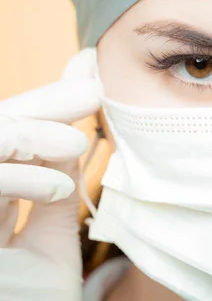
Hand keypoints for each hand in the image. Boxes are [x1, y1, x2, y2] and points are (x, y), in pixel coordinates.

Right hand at [0, 48, 100, 300]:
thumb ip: (55, 190)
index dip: (45, 107)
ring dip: (27, 133)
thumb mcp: (50, 241)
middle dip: (40, 104)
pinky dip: (14, 178)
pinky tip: (56, 187)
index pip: (10, 140)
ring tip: (76, 141)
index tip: (88, 81)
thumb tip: (76, 135)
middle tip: (90, 87)